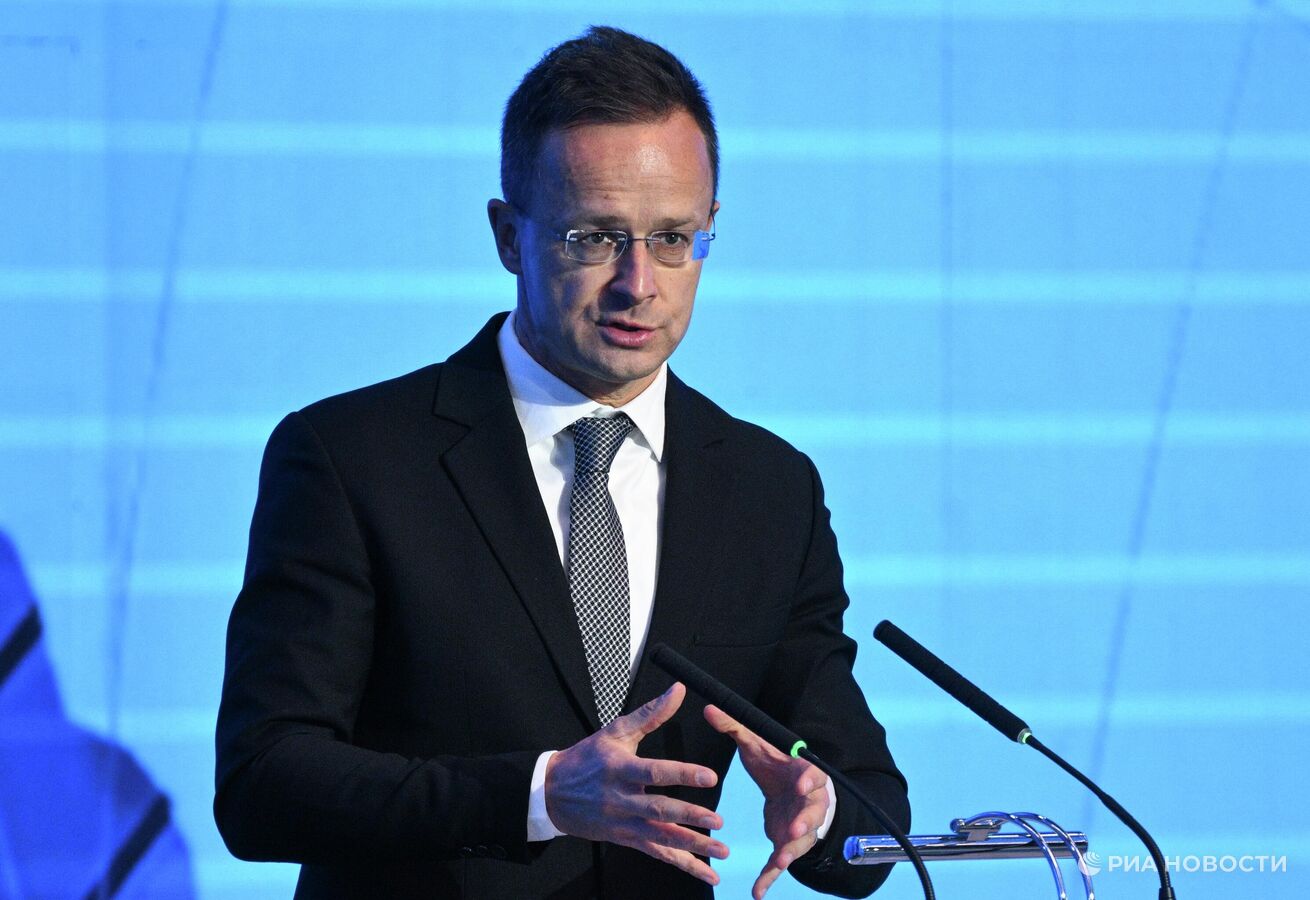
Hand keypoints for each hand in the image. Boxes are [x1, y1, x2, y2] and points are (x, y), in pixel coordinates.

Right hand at [545, 683, 728, 884]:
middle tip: (717, 820)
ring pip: (660, 837)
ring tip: (721, 851)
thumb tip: (678, 690)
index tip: (709, 777)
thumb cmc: (586, 758)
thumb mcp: (615, 732)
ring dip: (692, 846)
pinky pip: (656, 852)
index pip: (654, 772)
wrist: (550, 792)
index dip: (682, 774)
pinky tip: (704, 871)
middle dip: (690, 817)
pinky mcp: (625, 839)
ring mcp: (623, 823)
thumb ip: (650, 713)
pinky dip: (681, 863)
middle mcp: (621, 799)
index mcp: (620, 769)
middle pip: (659, 810)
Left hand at [703, 704, 830, 898]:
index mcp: (803, 774)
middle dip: (806, 822)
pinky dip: (770, 878)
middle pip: (813, 813)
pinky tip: (757, 893)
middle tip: (796, 829)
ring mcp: (801, 826)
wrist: (793, 791)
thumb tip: (708, 707)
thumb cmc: (776, 765)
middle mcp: (808, 802)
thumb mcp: (756, 745)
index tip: (801, 785)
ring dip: (793, 851)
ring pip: (802, 841)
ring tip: (782, 862)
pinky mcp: (788, 844)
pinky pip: (780, 863)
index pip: (813, 775)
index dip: (809, 780)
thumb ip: (734, 728)